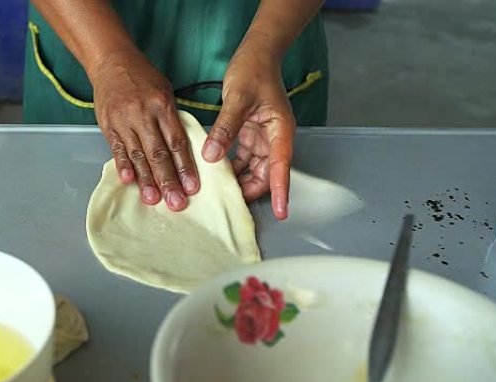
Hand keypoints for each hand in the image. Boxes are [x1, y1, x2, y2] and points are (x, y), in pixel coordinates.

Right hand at [90, 51, 198, 210]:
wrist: (112, 62)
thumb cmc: (143, 78)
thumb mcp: (165, 92)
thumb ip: (171, 120)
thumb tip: (182, 151)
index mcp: (162, 106)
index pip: (177, 141)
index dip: (185, 166)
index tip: (192, 187)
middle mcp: (143, 114)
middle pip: (158, 152)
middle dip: (168, 179)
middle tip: (176, 202)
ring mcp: (123, 120)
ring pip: (137, 154)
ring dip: (146, 179)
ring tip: (153, 199)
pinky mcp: (108, 124)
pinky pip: (117, 148)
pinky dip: (122, 165)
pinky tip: (128, 181)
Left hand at [202, 44, 295, 219]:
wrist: (256, 54)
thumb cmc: (253, 71)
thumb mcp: (238, 99)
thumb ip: (225, 128)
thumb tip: (212, 157)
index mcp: (280, 131)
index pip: (281, 167)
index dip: (281, 191)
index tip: (282, 213)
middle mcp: (274, 138)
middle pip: (266, 173)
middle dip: (252, 190)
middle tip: (230, 204)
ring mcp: (262, 138)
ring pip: (253, 169)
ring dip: (240, 180)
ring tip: (219, 192)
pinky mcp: (250, 135)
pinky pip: (242, 158)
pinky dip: (231, 167)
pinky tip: (216, 173)